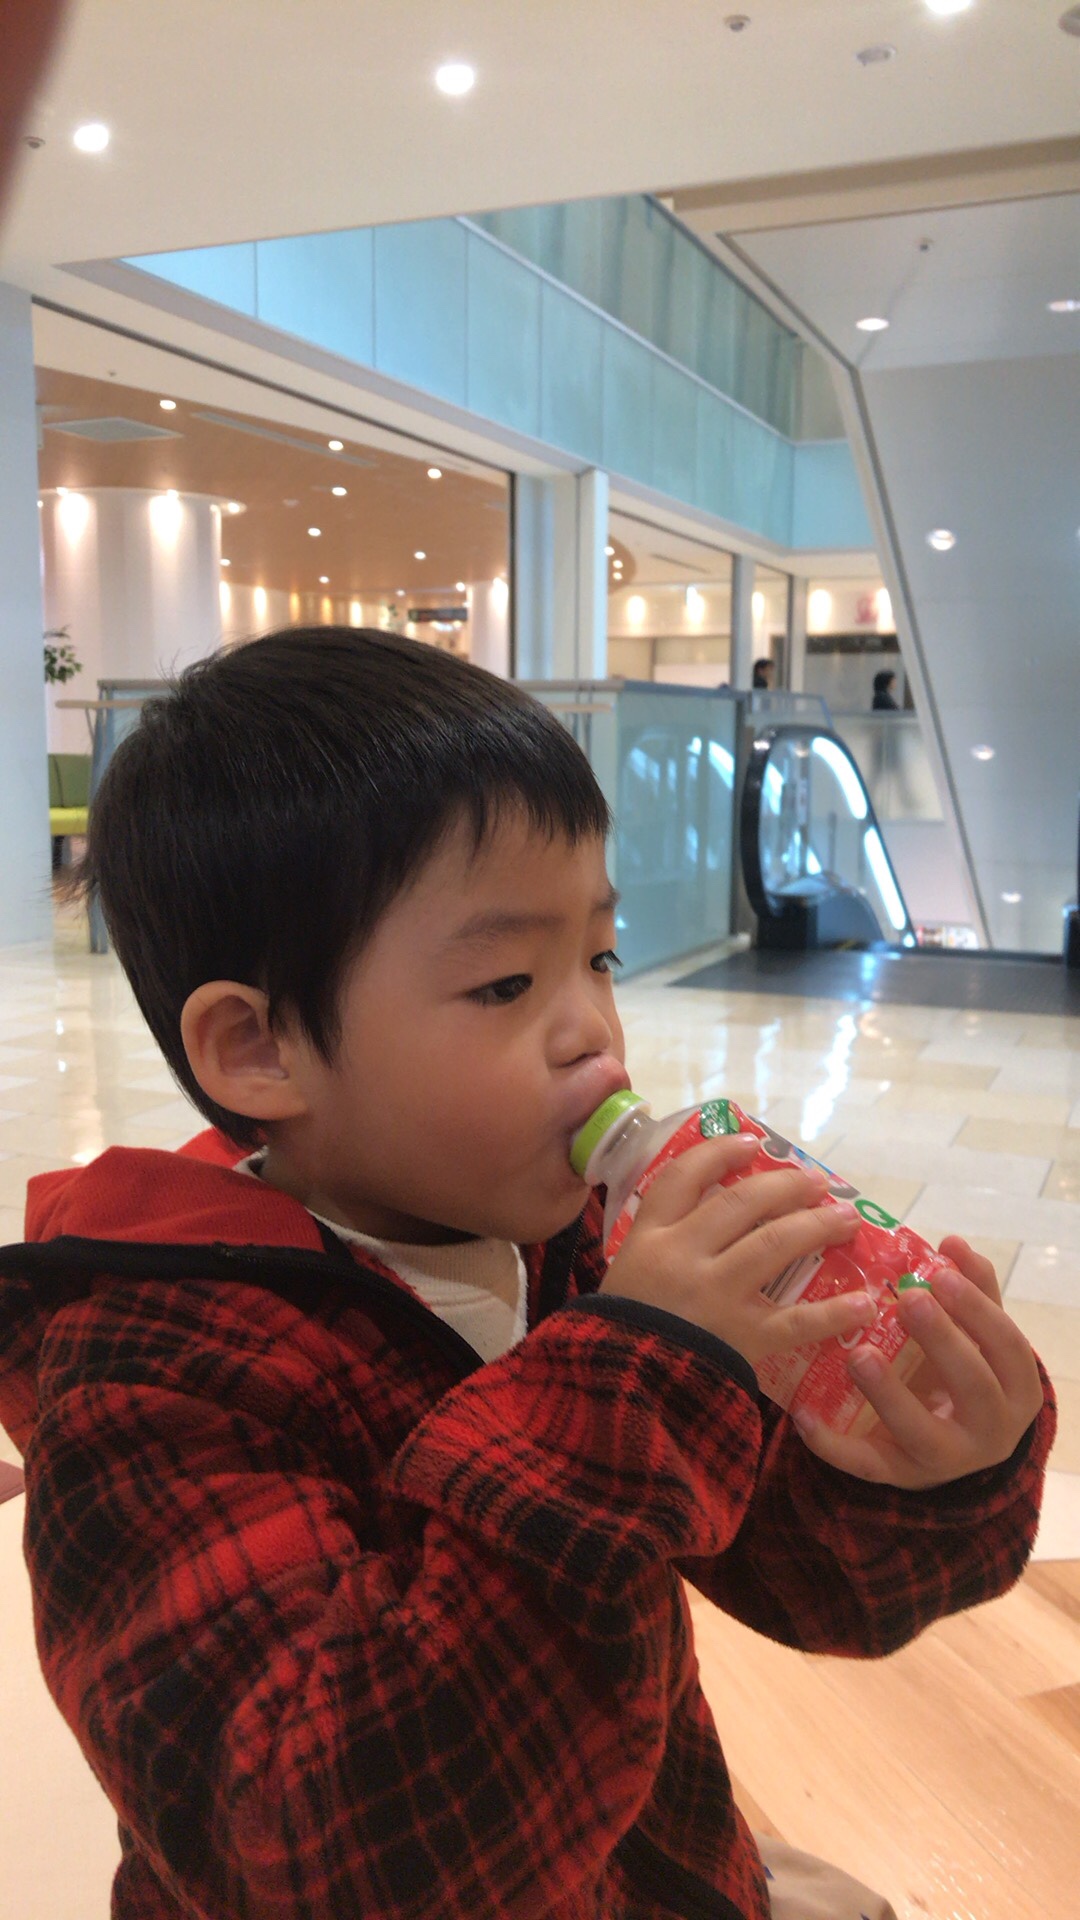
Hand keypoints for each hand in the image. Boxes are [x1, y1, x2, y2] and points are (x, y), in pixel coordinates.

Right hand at [599, 1132, 872, 1364]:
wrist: (621, 1390)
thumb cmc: (620, 1332)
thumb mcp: (626, 1272)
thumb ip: (662, 1243)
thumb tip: (708, 1211)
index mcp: (650, 1237)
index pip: (684, 1177)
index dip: (719, 1153)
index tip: (751, 1143)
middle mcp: (684, 1256)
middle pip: (741, 1203)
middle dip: (785, 1186)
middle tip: (817, 1182)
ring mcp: (716, 1295)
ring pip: (775, 1244)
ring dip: (816, 1226)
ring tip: (846, 1219)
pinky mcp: (742, 1337)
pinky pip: (797, 1321)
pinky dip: (834, 1313)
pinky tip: (864, 1303)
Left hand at [791, 1236, 1044, 1488]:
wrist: (949, 1445)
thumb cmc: (964, 1372)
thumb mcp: (977, 1337)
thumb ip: (972, 1292)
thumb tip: (952, 1244)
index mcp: (1015, 1388)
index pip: (1007, 1345)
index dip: (978, 1309)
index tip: (941, 1274)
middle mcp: (990, 1431)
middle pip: (973, 1387)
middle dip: (942, 1341)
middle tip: (907, 1300)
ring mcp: (943, 1461)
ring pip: (920, 1432)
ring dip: (888, 1392)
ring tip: (859, 1353)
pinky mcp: (897, 1476)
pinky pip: (864, 1465)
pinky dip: (832, 1443)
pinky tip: (804, 1414)